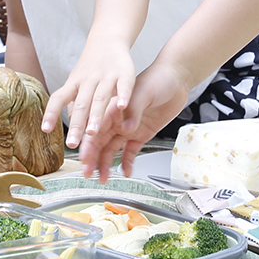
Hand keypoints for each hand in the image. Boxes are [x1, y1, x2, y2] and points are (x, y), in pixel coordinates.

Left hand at [41, 42, 135, 150]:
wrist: (108, 39)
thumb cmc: (91, 65)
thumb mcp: (77, 81)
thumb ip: (73, 102)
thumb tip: (70, 121)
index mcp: (74, 83)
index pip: (58, 98)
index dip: (51, 113)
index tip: (45, 129)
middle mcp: (88, 80)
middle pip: (81, 104)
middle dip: (76, 125)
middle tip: (72, 143)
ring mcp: (106, 76)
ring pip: (99, 98)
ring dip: (95, 115)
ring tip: (92, 133)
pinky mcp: (124, 73)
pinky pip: (124, 85)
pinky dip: (123, 95)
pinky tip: (123, 107)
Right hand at [76, 61, 188, 182]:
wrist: (176, 80)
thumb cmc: (157, 79)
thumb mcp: (143, 92)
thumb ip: (133, 110)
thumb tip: (127, 129)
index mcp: (112, 108)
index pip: (95, 129)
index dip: (88, 144)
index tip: (83, 158)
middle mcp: (117, 120)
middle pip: (100, 142)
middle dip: (93, 159)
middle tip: (88, 174)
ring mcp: (128, 129)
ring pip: (112, 150)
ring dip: (106, 164)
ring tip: (103, 179)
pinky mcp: (141, 135)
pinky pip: (131, 152)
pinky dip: (127, 163)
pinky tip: (125, 172)